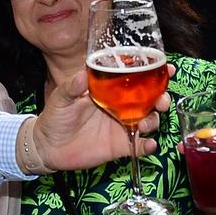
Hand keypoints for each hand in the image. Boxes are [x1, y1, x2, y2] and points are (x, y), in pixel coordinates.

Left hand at [29, 67, 164, 171]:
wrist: (48, 147)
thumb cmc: (55, 116)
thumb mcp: (61, 98)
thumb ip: (72, 87)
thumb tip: (83, 74)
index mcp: (110, 89)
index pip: (135, 77)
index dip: (153, 71)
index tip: (167, 68)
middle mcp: (121, 105)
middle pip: (150, 99)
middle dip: (162, 97)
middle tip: (162, 100)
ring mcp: (122, 125)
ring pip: (149, 120)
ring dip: (154, 120)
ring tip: (146, 123)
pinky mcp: (120, 145)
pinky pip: (139, 145)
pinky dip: (147, 146)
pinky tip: (148, 145)